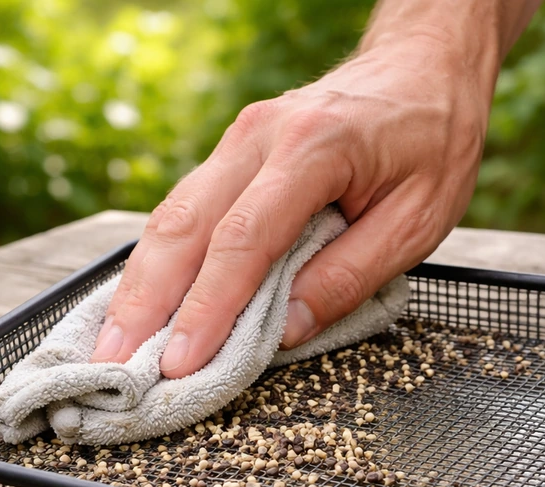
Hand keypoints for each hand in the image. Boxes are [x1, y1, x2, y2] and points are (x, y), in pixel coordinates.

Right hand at [90, 0, 540, 377]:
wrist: (425, 65)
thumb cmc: (433, 141)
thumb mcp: (418, 219)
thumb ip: (350, 275)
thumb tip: (284, 331)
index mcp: (314, 149)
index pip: (244, 241)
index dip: (207, 307)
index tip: (180, 362)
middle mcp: (261, 136)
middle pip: (186, 225)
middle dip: (146, 301)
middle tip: (114, 362)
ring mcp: (241, 138)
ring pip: (173, 214)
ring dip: (140, 282)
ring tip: (112, 341)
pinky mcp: (236, 150)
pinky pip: (188, 207)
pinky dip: (161, 257)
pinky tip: (144, 296)